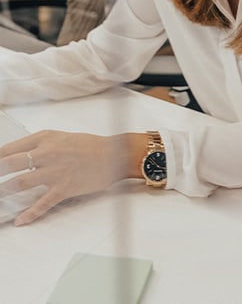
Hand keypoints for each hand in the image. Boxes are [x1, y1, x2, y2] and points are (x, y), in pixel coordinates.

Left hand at [0, 130, 142, 225]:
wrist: (115, 154)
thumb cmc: (90, 146)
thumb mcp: (61, 137)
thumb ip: (40, 146)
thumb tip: (17, 158)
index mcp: (46, 138)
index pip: (9, 149)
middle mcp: (48, 153)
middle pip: (10, 165)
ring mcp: (56, 171)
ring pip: (20, 183)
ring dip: (3, 192)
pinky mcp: (64, 188)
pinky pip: (42, 203)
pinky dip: (29, 214)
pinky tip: (21, 220)